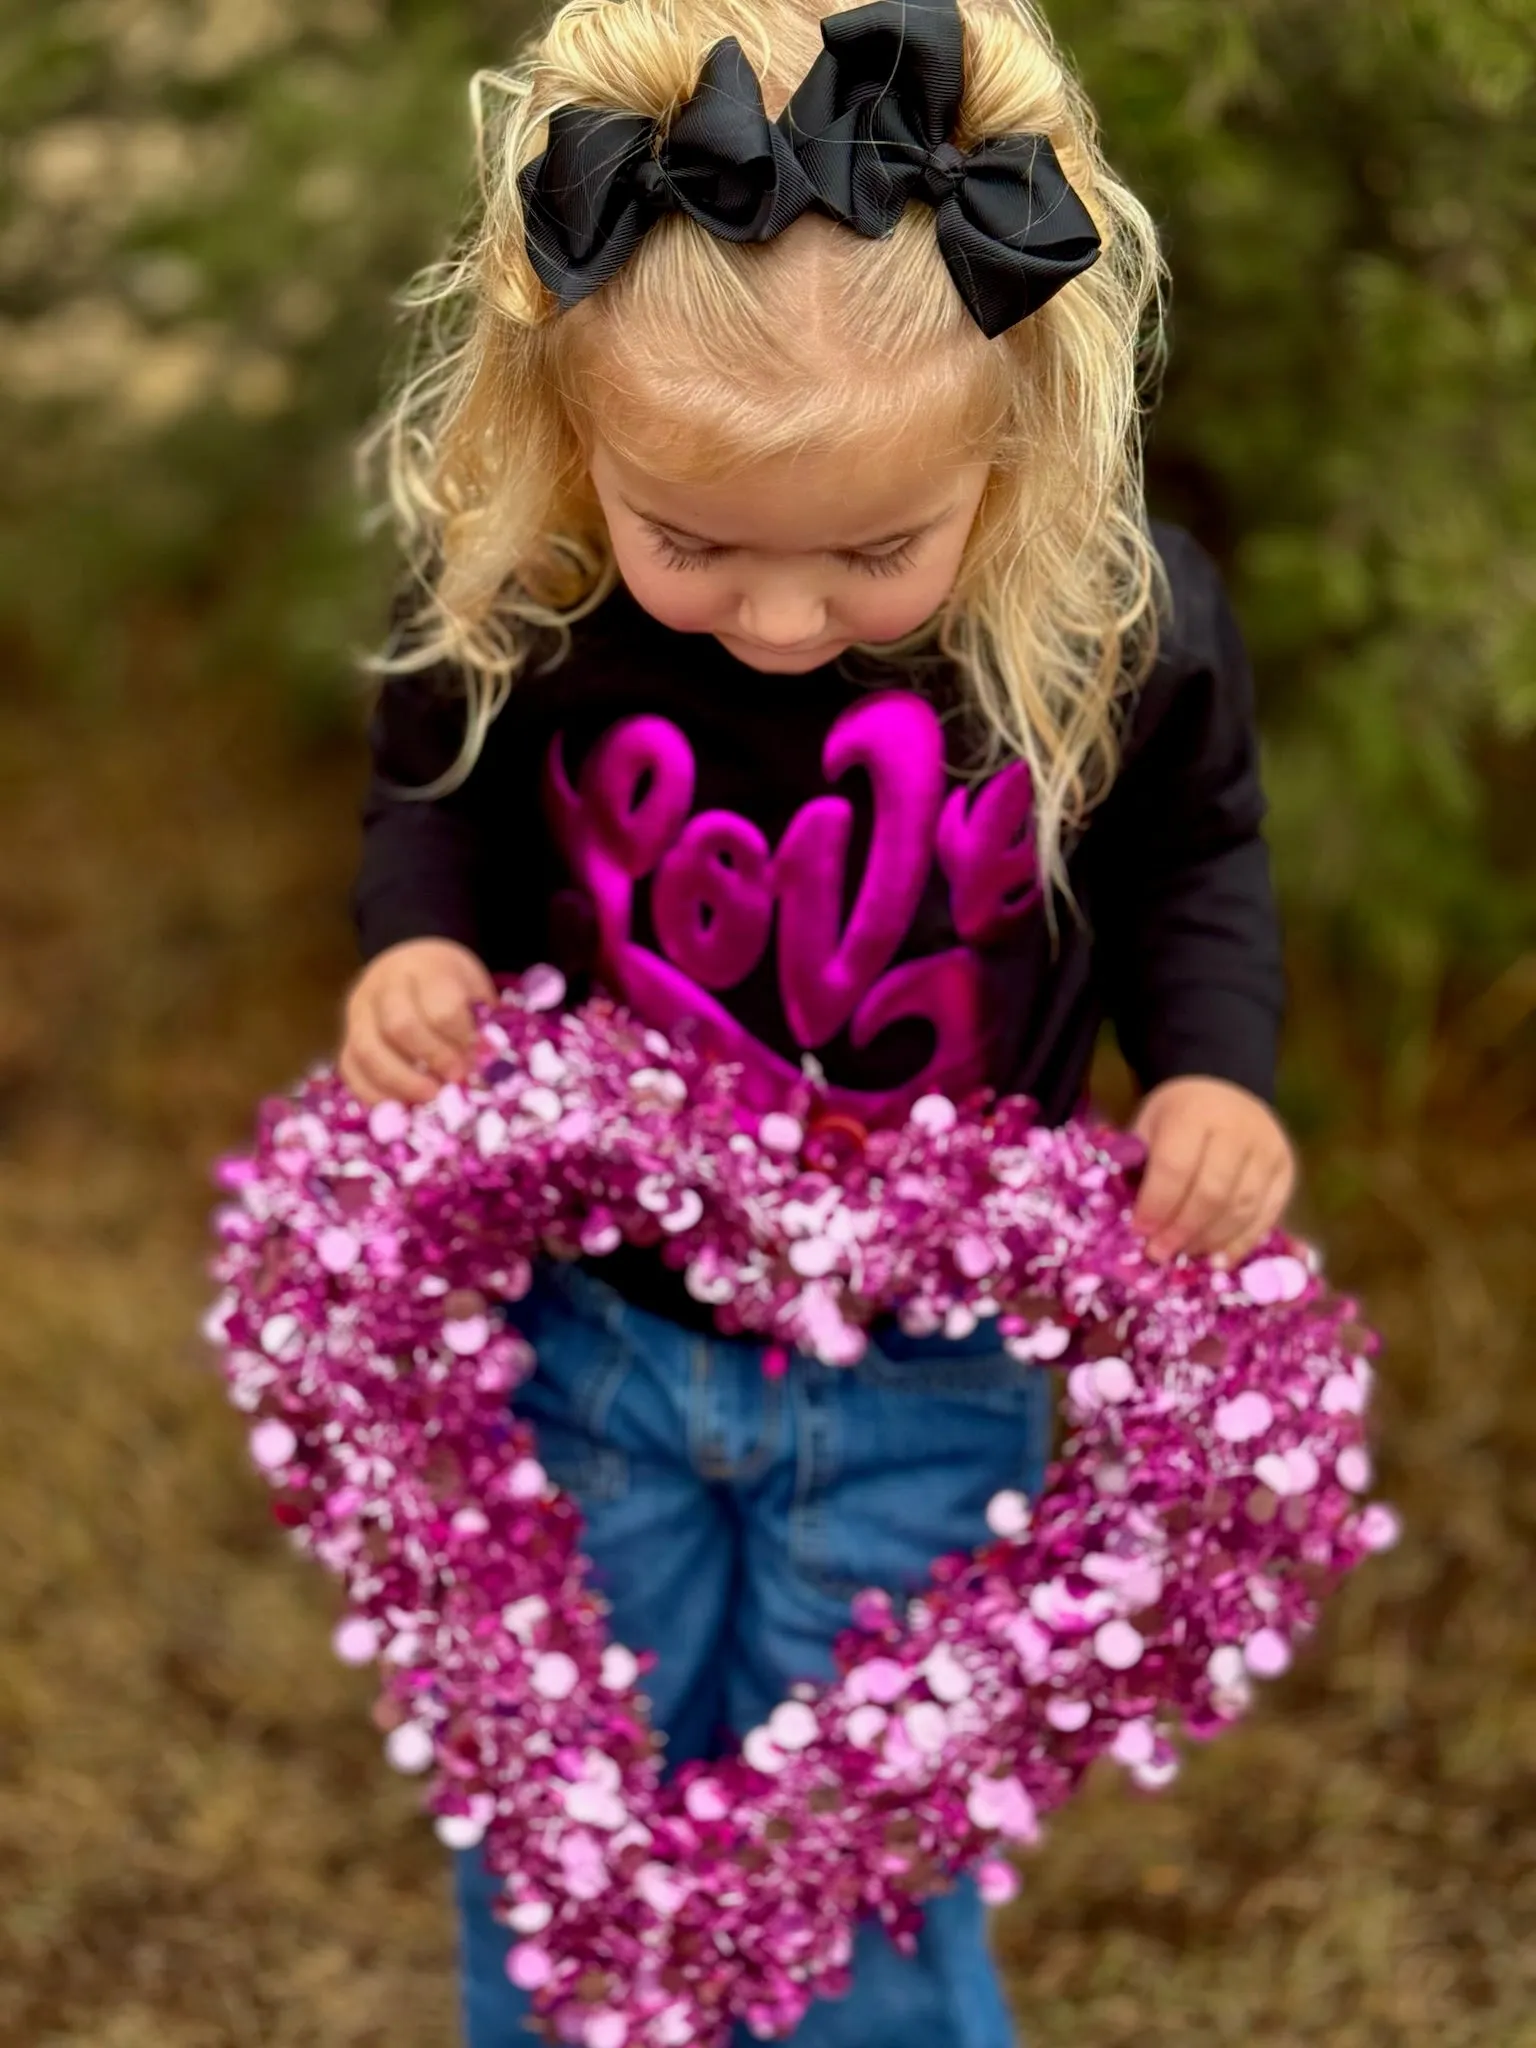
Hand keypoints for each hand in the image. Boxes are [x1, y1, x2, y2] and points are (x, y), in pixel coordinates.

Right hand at [339, 938, 495, 1105]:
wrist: (411, 963)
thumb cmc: (449, 982)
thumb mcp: (474, 988)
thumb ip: (480, 1021)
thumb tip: (483, 1062)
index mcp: (426, 969)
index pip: (442, 1008)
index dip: (460, 1041)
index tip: (476, 1059)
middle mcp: (385, 986)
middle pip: (400, 1027)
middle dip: (431, 1060)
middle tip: (454, 1081)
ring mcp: (359, 1011)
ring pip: (367, 1050)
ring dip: (400, 1082)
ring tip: (429, 1098)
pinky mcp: (346, 1035)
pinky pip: (349, 1067)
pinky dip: (372, 1093)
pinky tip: (400, 1106)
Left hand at [1130, 1076, 1295, 1265]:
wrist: (1224, 1089)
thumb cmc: (1177, 1115)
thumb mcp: (1148, 1125)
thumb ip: (1138, 1165)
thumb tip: (1132, 1222)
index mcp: (1195, 1112)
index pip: (1175, 1168)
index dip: (1157, 1205)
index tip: (1140, 1231)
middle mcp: (1238, 1129)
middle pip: (1211, 1193)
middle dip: (1182, 1229)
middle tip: (1160, 1252)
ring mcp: (1269, 1150)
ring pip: (1242, 1208)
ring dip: (1210, 1240)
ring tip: (1185, 1255)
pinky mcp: (1287, 1171)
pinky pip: (1267, 1215)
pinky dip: (1242, 1243)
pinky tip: (1219, 1260)